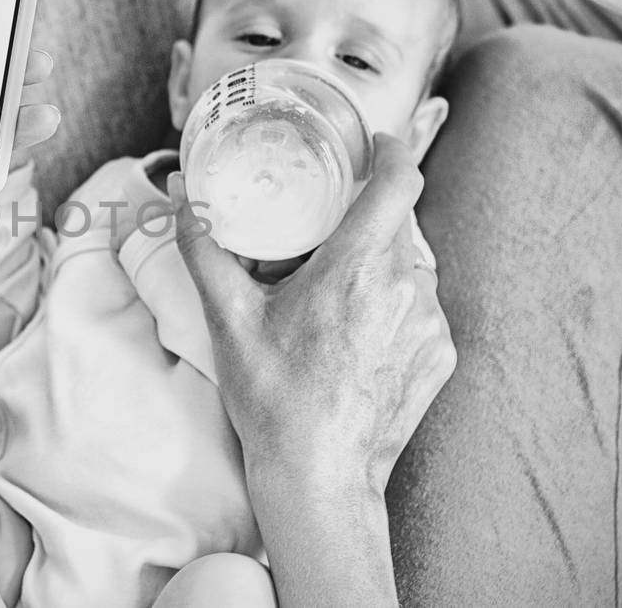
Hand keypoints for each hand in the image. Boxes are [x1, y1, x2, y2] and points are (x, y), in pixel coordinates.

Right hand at [167, 133, 455, 494]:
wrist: (320, 477)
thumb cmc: (274, 399)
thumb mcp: (228, 319)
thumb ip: (205, 249)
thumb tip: (181, 201)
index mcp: (356, 269)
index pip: (399, 183)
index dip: (390, 151)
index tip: (372, 144)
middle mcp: (405, 288)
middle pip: (396, 226)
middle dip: (360, 225)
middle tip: (319, 244)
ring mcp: (430, 323)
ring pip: (408, 267)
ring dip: (375, 269)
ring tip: (330, 301)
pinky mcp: (440, 353)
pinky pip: (419, 307)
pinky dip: (390, 308)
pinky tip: (353, 338)